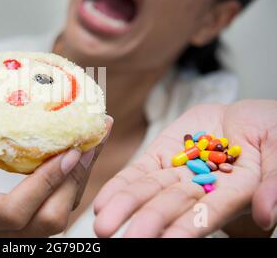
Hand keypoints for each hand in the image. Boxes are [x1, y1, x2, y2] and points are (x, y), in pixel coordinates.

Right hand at [0, 65, 112, 236]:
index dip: (46, 182)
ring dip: (80, 181)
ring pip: (60, 221)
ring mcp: (14, 243)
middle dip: (75, 179)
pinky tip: (80, 159)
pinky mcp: (29, 239)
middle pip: (50, 219)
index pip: (14, 211)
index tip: (70, 150)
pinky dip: (73, 187)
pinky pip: (58, 216)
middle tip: (91, 139)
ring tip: (93, 142)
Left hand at [94, 100, 276, 237]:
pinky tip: (103, 202)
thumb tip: (269, 215)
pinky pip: (138, 172)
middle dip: (145, 221)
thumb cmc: (271, 132)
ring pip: (148, 192)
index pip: (207, 213)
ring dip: (124, 207)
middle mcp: (201, 189)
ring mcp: (178, 173)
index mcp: (233, 193)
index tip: (166, 241)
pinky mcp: (161, 156)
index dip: (187, 227)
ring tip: (101, 223)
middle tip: (119, 237)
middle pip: (170, 206)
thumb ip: (274, 180)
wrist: (245, 118)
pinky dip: (121, 186)